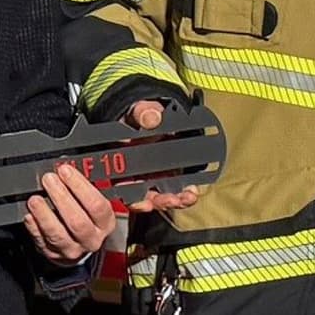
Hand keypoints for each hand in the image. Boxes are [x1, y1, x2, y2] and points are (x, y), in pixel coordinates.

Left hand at [23, 158, 119, 264]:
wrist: (79, 245)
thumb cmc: (86, 217)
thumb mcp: (93, 201)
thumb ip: (84, 186)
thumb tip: (69, 165)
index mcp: (105, 222)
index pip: (97, 205)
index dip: (80, 186)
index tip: (65, 171)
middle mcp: (91, 238)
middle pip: (77, 221)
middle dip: (61, 197)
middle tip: (49, 180)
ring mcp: (72, 249)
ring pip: (58, 235)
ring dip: (44, 214)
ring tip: (35, 199)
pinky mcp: (53, 255)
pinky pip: (42, 242)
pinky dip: (34, 228)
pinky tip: (30, 216)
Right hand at [119, 93, 206, 214]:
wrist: (152, 115)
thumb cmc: (139, 115)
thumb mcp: (138, 111)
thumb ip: (142, 113)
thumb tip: (152, 118)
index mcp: (120, 163)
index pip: (123, 187)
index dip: (133, 199)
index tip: (145, 203)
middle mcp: (135, 175)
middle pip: (145, 197)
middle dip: (160, 201)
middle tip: (173, 200)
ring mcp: (152, 177)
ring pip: (162, 195)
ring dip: (176, 199)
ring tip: (188, 196)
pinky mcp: (169, 175)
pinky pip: (177, 188)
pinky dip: (185, 191)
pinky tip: (194, 189)